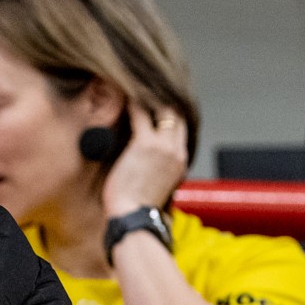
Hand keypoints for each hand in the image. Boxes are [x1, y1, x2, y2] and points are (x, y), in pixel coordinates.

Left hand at [100, 98, 187, 218]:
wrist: (135, 221)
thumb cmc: (139, 211)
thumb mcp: (156, 189)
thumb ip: (157, 173)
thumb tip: (148, 171)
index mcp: (180, 162)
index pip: (180, 128)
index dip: (170, 113)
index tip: (159, 103)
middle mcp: (176, 150)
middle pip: (176, 113)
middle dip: (163, 98)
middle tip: (147, 86)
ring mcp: (163, 146)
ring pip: (162, 109)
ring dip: (148, 95)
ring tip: (134, 83)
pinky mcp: (145, 144)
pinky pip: (140, 113)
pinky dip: (133, 101)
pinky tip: (123, 92)